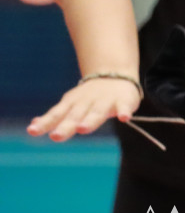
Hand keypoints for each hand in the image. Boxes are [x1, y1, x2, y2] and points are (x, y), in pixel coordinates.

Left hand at [26, 78, 141, 140]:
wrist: (115, 75)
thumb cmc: (88, 96)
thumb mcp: (70, 104)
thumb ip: (54, 117)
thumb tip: (32, 127)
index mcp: (72, 104)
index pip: (56, 114)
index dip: (45, 123)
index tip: (32, 131)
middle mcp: (86, 103)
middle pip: (75, 115)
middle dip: (66, 126)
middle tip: (56, 136)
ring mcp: (105, 102)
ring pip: (97, 112)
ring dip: (90, 120)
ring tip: (83, 129)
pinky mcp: (124, 101)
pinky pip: (124, 107)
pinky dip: (124, 112)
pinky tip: (124, 118)